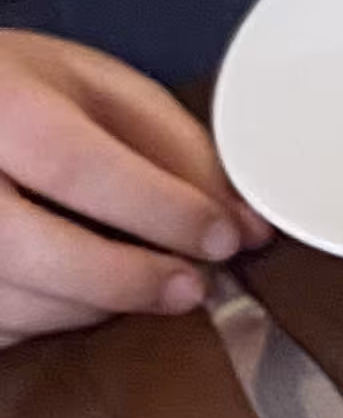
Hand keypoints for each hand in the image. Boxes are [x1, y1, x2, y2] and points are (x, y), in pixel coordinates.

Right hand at [0, 33, 271, 343]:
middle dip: (131, 280)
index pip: (76, 167)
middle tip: (191, 285)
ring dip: (96, 307)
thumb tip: (243, 224)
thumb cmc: (19, 97)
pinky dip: (53, 319)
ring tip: (140, 282)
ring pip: (19, 305)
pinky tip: (81, 291)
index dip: (161, 211)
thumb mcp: (97, 88)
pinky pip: (5, 328)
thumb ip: (173, 147)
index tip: (222, 237)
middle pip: (38, 253)